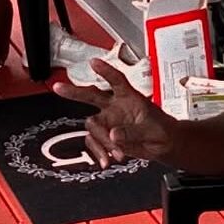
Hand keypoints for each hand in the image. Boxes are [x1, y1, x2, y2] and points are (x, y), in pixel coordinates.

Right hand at [54, 59, 176, 167]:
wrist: (165, 145)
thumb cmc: (163, 131)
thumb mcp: (152, 130)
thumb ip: (133, 132)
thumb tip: (113, 135)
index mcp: (129, 96)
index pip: (116, 80)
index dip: (105, 71)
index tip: (93, 62)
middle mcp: (115, 106)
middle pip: (92, 95)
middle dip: (74, 92)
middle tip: (58, 87)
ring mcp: (109, 121)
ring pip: (92, 125)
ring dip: (101, 140)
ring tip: (117, 153)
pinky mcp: (106, 136)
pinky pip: (93, 142)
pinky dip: (98, 152)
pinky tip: (106, 161)